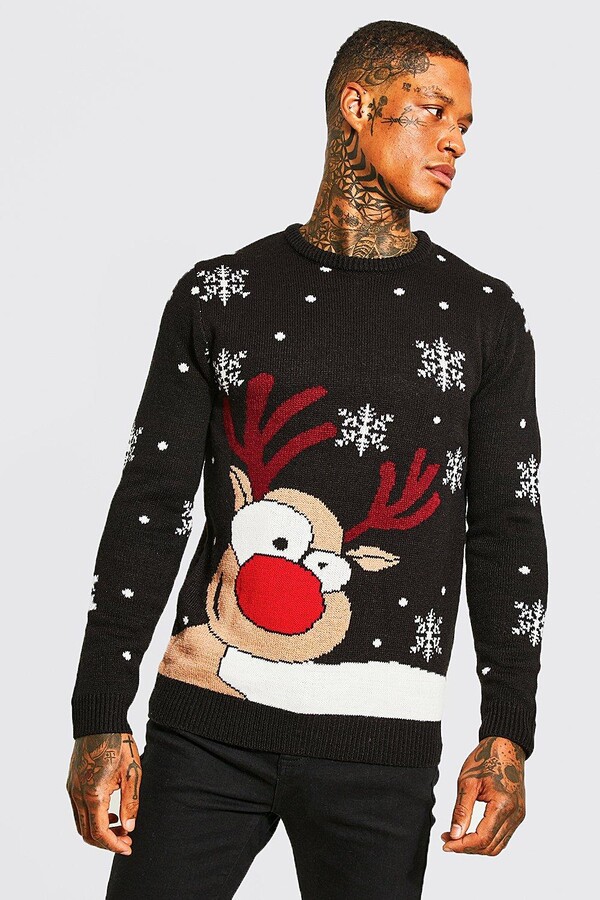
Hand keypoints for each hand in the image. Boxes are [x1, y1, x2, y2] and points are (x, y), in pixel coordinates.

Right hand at [66, 732, 141, 854]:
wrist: (100, 721)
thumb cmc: (119, 744)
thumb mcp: (132, 773)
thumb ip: (130, 802)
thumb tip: (129, 827)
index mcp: (93, 794)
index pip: (99, 833)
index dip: (114, 845)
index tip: (128, 847)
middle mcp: (78, 794)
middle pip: (87, 833)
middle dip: (106, 842)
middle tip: (127, 840)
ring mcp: (72, 789)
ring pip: (80, 823)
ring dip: (98, 831)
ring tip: (120, 826)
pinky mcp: (71, 782)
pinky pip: (78, 810)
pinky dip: (92, 818)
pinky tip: (109, 812)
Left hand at [440, 736, 525, 855]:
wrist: (506, 745)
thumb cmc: (487, 758)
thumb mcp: (467, 782)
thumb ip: (461, 810)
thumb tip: (454, 835)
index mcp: (503, 804)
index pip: (482, 838)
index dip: (462, 845)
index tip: (445, 843)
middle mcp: (515, 814)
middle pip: (490, 846)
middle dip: (467, 847)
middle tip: (447, 840)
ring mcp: (519, 815)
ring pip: (497, 845)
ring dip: (476, 846)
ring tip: (456, 837)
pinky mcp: (518, 814)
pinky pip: (502, 836)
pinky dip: (486, 839)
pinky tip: (470, 832)